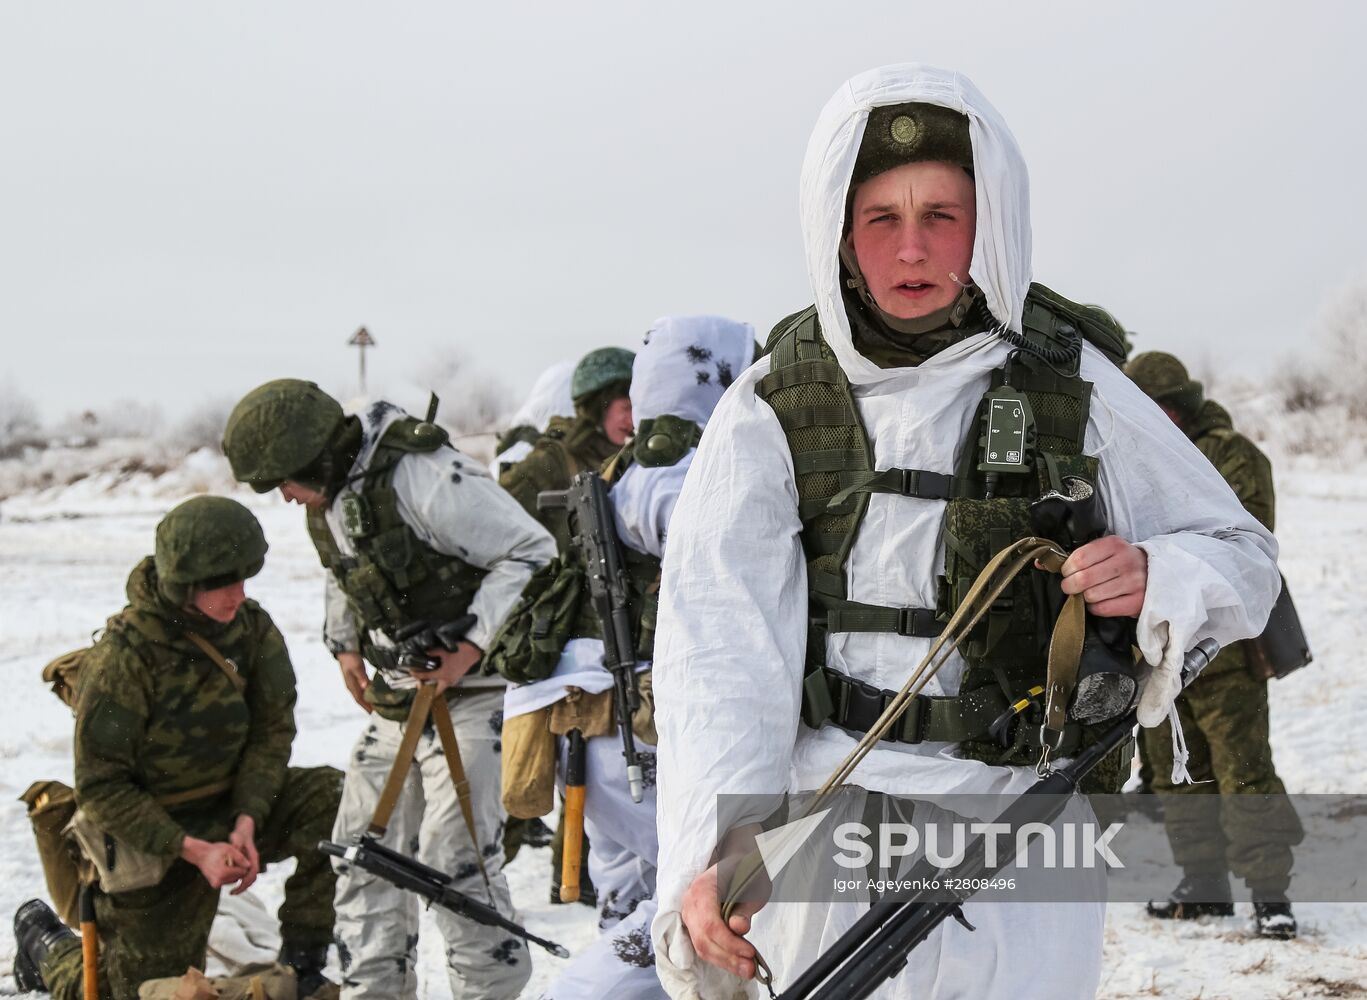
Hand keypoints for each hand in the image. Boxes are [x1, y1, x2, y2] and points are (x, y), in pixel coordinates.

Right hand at [180, 835, 251, 889]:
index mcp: (222, 873)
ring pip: (234, 879)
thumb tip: (249, 865)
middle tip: (233, 859)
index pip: (242, 871)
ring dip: (235, 872)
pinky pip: (229, 880)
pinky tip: (226, 866)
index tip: (240, 857)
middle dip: (239, 868)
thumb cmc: (214, 850)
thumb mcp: (229, 850)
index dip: (243, 863)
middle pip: (239, 876)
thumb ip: (240, 858)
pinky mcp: (216, 885)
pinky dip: (230, 875)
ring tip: (229, 862)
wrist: (200, 855)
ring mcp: (216, 885)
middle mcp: (219, 881)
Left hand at [227, 814, 261, 894]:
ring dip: (242, 886)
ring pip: (250, 878)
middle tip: (232, 893)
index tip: (235, 888)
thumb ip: (236, 847)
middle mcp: (254, 861)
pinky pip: (246, 875)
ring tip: (232, 891)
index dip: (244, 882)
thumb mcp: (236, 838)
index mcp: (253, 857)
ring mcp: (251, 863)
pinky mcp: (247, 864)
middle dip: (243, 887)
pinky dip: (240, 881)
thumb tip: (235, 856)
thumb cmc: (239, 835)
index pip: (252, 873)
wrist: (244, 831)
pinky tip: (232, 883)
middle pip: (252, 878)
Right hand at [337, 652, 371, 712]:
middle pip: (360, 699)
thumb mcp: (357, 667)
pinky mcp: (356, 679)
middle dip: (368, 706)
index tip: (373, 713)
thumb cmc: (351, 659)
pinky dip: (368, 693)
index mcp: (351, 685)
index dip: (366, 706)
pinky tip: (373, 693)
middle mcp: (351, 686)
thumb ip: (361, 677)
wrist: (345, 651)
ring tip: (376, 705)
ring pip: (361, 695)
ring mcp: (353, 683)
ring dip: (368, 700)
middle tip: (377, 711)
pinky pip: (362, 689)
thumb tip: (365, 687)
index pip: (359, 699)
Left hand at [409, 640, 481, 692]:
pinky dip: (438, 682)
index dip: (417, 675)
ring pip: (440, 688)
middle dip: (426, 690)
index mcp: (443, 675)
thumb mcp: (443, 651)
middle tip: (420, 683)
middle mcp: (448, 681)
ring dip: (432, 686)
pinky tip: (436, 676)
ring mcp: (453, 681)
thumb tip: (424, 653)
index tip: (412, 673)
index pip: (426, 677)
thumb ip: (432, 652)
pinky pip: (444, 684)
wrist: (472, 652)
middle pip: (435, 692)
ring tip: (426, 679)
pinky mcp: (455, 678)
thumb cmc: (459, 652)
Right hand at [681, 862, 766, 979]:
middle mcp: (690, 902)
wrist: (735, 865)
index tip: (750, 952)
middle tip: (751, 968)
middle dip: (728, 958)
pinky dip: (721, 958)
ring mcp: (689, 915)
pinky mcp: (694, 926)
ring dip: (725, 962)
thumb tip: (738, 928)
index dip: (729, 942)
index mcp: (702, 888)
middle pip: (704, 939)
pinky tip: (737, 964)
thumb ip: (744, 908)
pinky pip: (703, 946)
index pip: (710, 923)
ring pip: (702, 947)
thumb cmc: (745, 873)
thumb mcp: (752, 887)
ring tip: (747, 970)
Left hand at [1059, 536, 1147, 617]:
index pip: (1079, 558)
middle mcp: (1126, 562)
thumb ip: (1082, 555)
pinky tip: (1099, 601)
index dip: (1067, 569)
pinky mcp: (1137, 601)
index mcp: (1114, 545)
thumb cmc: (1121, 561)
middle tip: (1071, 586)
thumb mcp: (1106, 550)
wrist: (1153, 573)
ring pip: (1091, 595)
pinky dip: (1095, 608)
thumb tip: (1049, 566)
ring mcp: (1133, 582)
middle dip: (1070, 585)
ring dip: (1084, 597)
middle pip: (1083, 579)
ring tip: (1090, 592)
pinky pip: (1103, 608)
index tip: (1067, 573)